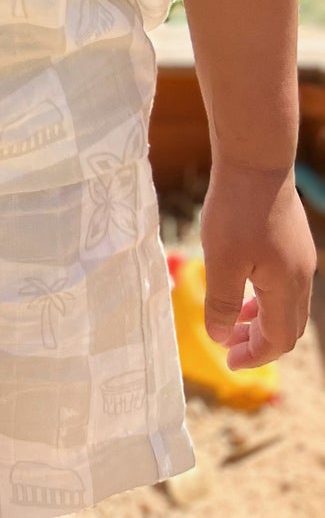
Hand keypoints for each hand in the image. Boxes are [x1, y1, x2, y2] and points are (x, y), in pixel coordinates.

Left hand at [199, 160, 315, 367]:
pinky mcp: (292, 240)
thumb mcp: (222, 260)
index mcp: (287, 287)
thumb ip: (223, 303)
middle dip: (259, 342)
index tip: (228, 362)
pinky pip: (283, 282)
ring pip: (286, 304)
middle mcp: (301, 276)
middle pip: (287, 327)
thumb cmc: (236, 210)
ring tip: (232, 320)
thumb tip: (221, 338)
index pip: (278, 340)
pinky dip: (264, 295)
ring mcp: (300, 257)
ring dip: (261, 318)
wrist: (255, 160)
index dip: (254, 356)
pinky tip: (241, 285)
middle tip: (228, 345)